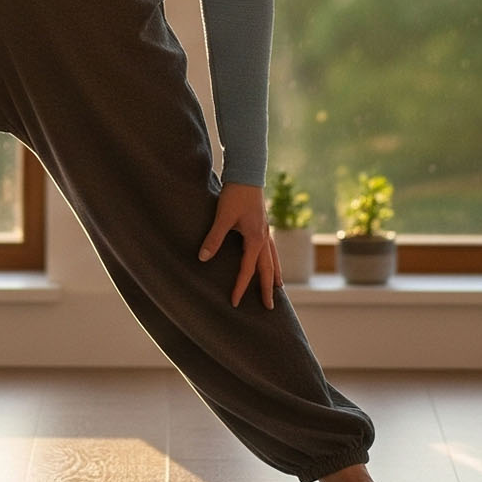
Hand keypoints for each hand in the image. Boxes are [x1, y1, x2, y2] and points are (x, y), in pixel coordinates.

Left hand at [198, 182, 276, 308]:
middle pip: (268, 270)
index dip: (240, 287)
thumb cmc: (234, 194)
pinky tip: (270, 261)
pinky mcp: (263, 225)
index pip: (248, 270)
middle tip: (270, 308)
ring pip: (273, 259)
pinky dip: (272, 260)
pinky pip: (271, 249)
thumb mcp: (222, 216)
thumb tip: (203, 258)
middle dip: (267, 289)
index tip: (234, 302)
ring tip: (278, 288)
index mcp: (256, 239)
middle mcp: (264, 238)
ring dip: (274, 275)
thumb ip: (214, 238)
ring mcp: (266, 232)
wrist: (247, 173)